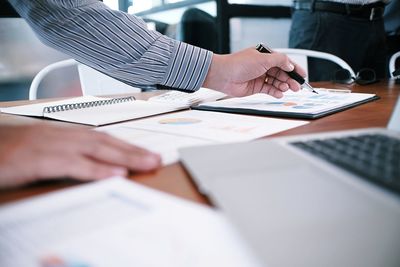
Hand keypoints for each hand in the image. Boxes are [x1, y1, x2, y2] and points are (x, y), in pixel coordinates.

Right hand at [0, 124, 160, 187]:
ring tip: (146, 163)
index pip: (102, 138)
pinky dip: (96, 169)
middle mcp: (61, 135)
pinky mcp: (38, 159)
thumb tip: (92, 164)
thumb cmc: (9, 149)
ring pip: (96, 149)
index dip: (126, 146)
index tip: (146, 153)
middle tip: (156, 159)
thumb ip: (67, 155)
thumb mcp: (42, 150)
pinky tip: (114, 173)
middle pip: (105, 141)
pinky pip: (73, 164)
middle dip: (133, 150)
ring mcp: (50, 145)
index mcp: (63, 134)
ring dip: (124, 156)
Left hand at [203, 47, 305, 97]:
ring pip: (276, 82)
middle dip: (290, 79)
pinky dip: (275, 92)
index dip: (294, 68)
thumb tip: (290, 64)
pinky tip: (279, 93)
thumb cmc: (238, 64)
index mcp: (265, 55)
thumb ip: (279, 61)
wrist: (223, 75)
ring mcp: (259, 76)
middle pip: (281, 73)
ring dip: (283, 85)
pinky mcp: (256, 86)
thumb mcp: (263, 59)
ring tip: (287, 89)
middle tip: (297, 86)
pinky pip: (269, 89)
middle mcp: (263, 65)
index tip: (303, 75)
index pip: (284, 61)